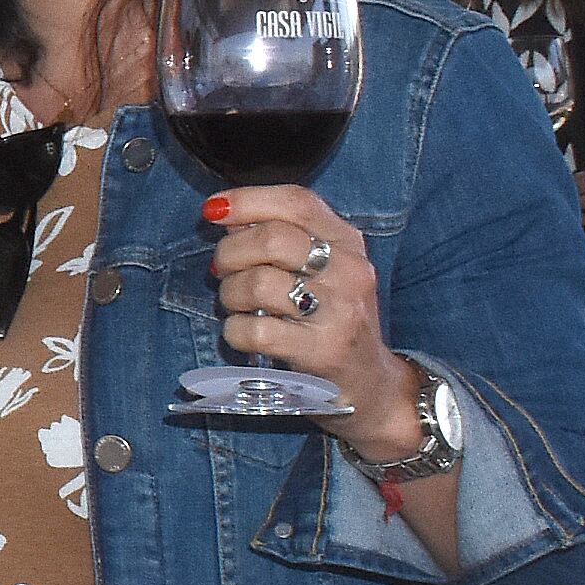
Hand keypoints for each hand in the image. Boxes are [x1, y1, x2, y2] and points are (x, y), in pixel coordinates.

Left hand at [203, 187, 405, 421]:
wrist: (371, 384)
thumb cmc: (332, 320)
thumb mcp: (322, 271)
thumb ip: (281, 239)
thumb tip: (227, 216)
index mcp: (348, 242)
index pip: (298, 201)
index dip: (248, 200)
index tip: (213, 210)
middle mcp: (350, 271)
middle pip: (272, 240)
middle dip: (230, 252)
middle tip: (221, 270)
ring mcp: (339, 312)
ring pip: (258, 283)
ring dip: (230, 294)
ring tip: (236, 305)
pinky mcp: (321, 351)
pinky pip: (255, 331)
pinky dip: (235, 331)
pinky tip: (244, 334)